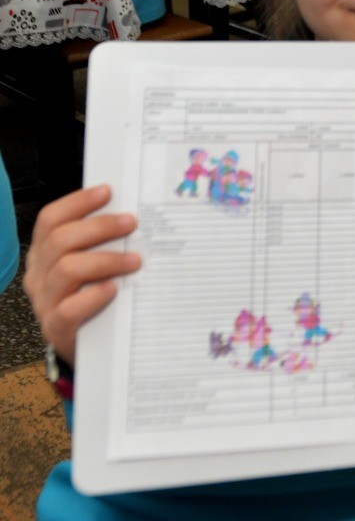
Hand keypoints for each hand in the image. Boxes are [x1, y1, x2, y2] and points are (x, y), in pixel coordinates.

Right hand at [23, 185, 140, 365]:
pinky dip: (93, 296)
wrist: (86, 343)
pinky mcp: (56, 327)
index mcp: (45, 252)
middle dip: (99, 227)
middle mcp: (40, 274)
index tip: (108, 191)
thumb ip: (102, 242)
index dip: (77, 202)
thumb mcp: (92, 264)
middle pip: (60, 239)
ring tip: (133, 261)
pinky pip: (69, 308)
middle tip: (131, 223)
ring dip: (105, 260)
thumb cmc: (92, 294)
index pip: (50, 219)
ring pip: (67, 269)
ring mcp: (44, 301)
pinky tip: (112, 289)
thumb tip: (133, 214)